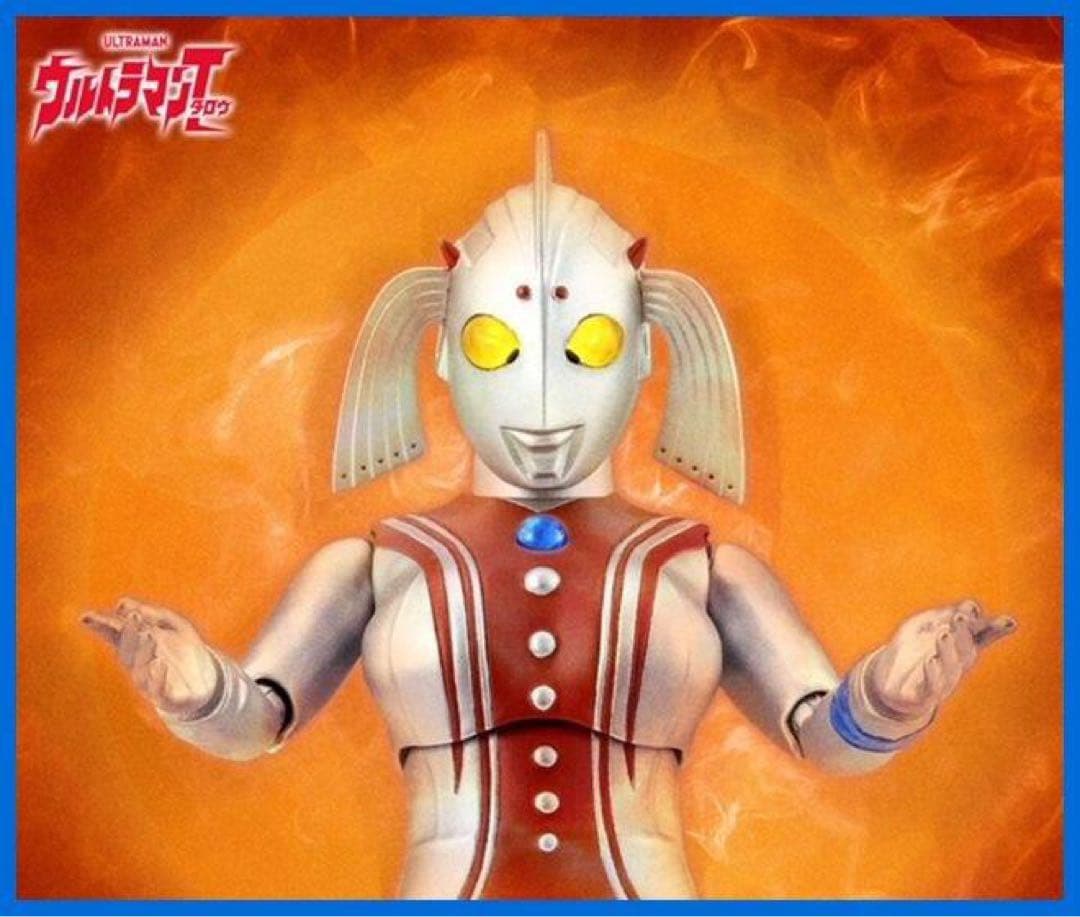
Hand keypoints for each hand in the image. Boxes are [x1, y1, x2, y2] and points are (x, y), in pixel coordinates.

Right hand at [82, 597, 221, 718]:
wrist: (208, 681)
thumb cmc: (186, 651)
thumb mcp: (174, 626)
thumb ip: (152, 614)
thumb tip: (121, 603)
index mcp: (137, 646)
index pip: (115, 635)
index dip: (100, 626)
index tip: (86, 617)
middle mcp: (138, 665)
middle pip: (127, 650)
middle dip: (129, 634)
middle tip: (133, 618)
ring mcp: (150, 682)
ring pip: (139, 670)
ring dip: (143, 652)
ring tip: (149, 635)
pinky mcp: (165, 697)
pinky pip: (158, 689)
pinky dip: (157, 677)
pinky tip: (159, 664)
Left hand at [863, 600, 1015, 722]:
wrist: (888, 683)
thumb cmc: (911, 650)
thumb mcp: (924, 626)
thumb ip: (946, 616)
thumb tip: (972, 607)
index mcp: (959, 647)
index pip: (981, 636)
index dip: (994, 629)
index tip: (1008, 621)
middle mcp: (955, 666)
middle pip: (965, 651)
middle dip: (963, 634)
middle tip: (959, 617)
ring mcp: (941, 682)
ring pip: (949, 669)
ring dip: (947, 650)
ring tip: (943, 634)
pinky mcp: (922, 696)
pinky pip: (931, 688)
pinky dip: (932, 674)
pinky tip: (930, 661)